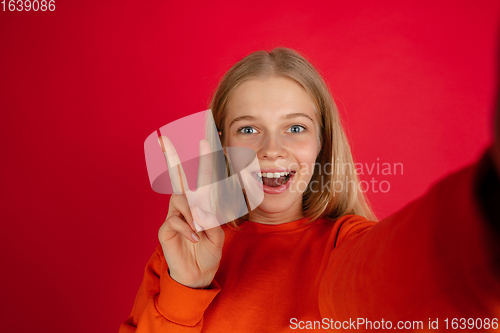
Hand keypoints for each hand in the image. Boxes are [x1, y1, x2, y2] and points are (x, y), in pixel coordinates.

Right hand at [157, 136, 224, 288]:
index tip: (203, 141)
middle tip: (164, 139)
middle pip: (178, 178)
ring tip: (201, 228)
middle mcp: (185, 205)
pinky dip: (188, 228)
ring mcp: (174, 215)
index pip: (201, 179)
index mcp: (200, 203)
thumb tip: (197, 210)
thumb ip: (210, 219)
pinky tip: (194, 238)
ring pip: (179, 199)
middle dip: (172, 157)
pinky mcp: (166, 229)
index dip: (203, 160)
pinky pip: (175, 220)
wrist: (199, 273)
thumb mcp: (218, 233)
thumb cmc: (208, 250)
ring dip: (193, 212)